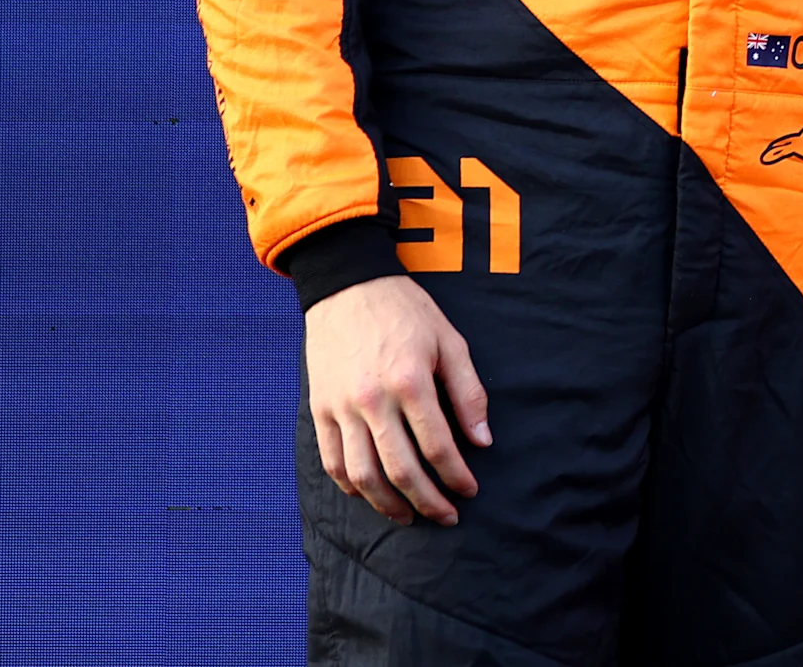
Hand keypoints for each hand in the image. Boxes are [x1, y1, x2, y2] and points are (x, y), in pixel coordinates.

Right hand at [305, 275, 489, 526]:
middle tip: (446, 516)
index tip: (469, 491)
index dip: (456, 476)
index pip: (438, 446)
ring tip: (409, 516)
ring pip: (362, 475)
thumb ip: (468, 393)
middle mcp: (372, 400)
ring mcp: (341, 408)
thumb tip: (482, 441)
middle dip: (427, 501)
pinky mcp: (320, 409)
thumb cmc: (407, 312)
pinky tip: (371, 495)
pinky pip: (332, 462)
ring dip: (387, 504)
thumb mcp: (450, 341)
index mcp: (410, 381)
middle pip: (400, 470)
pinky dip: (351, 487)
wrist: (349, 286)